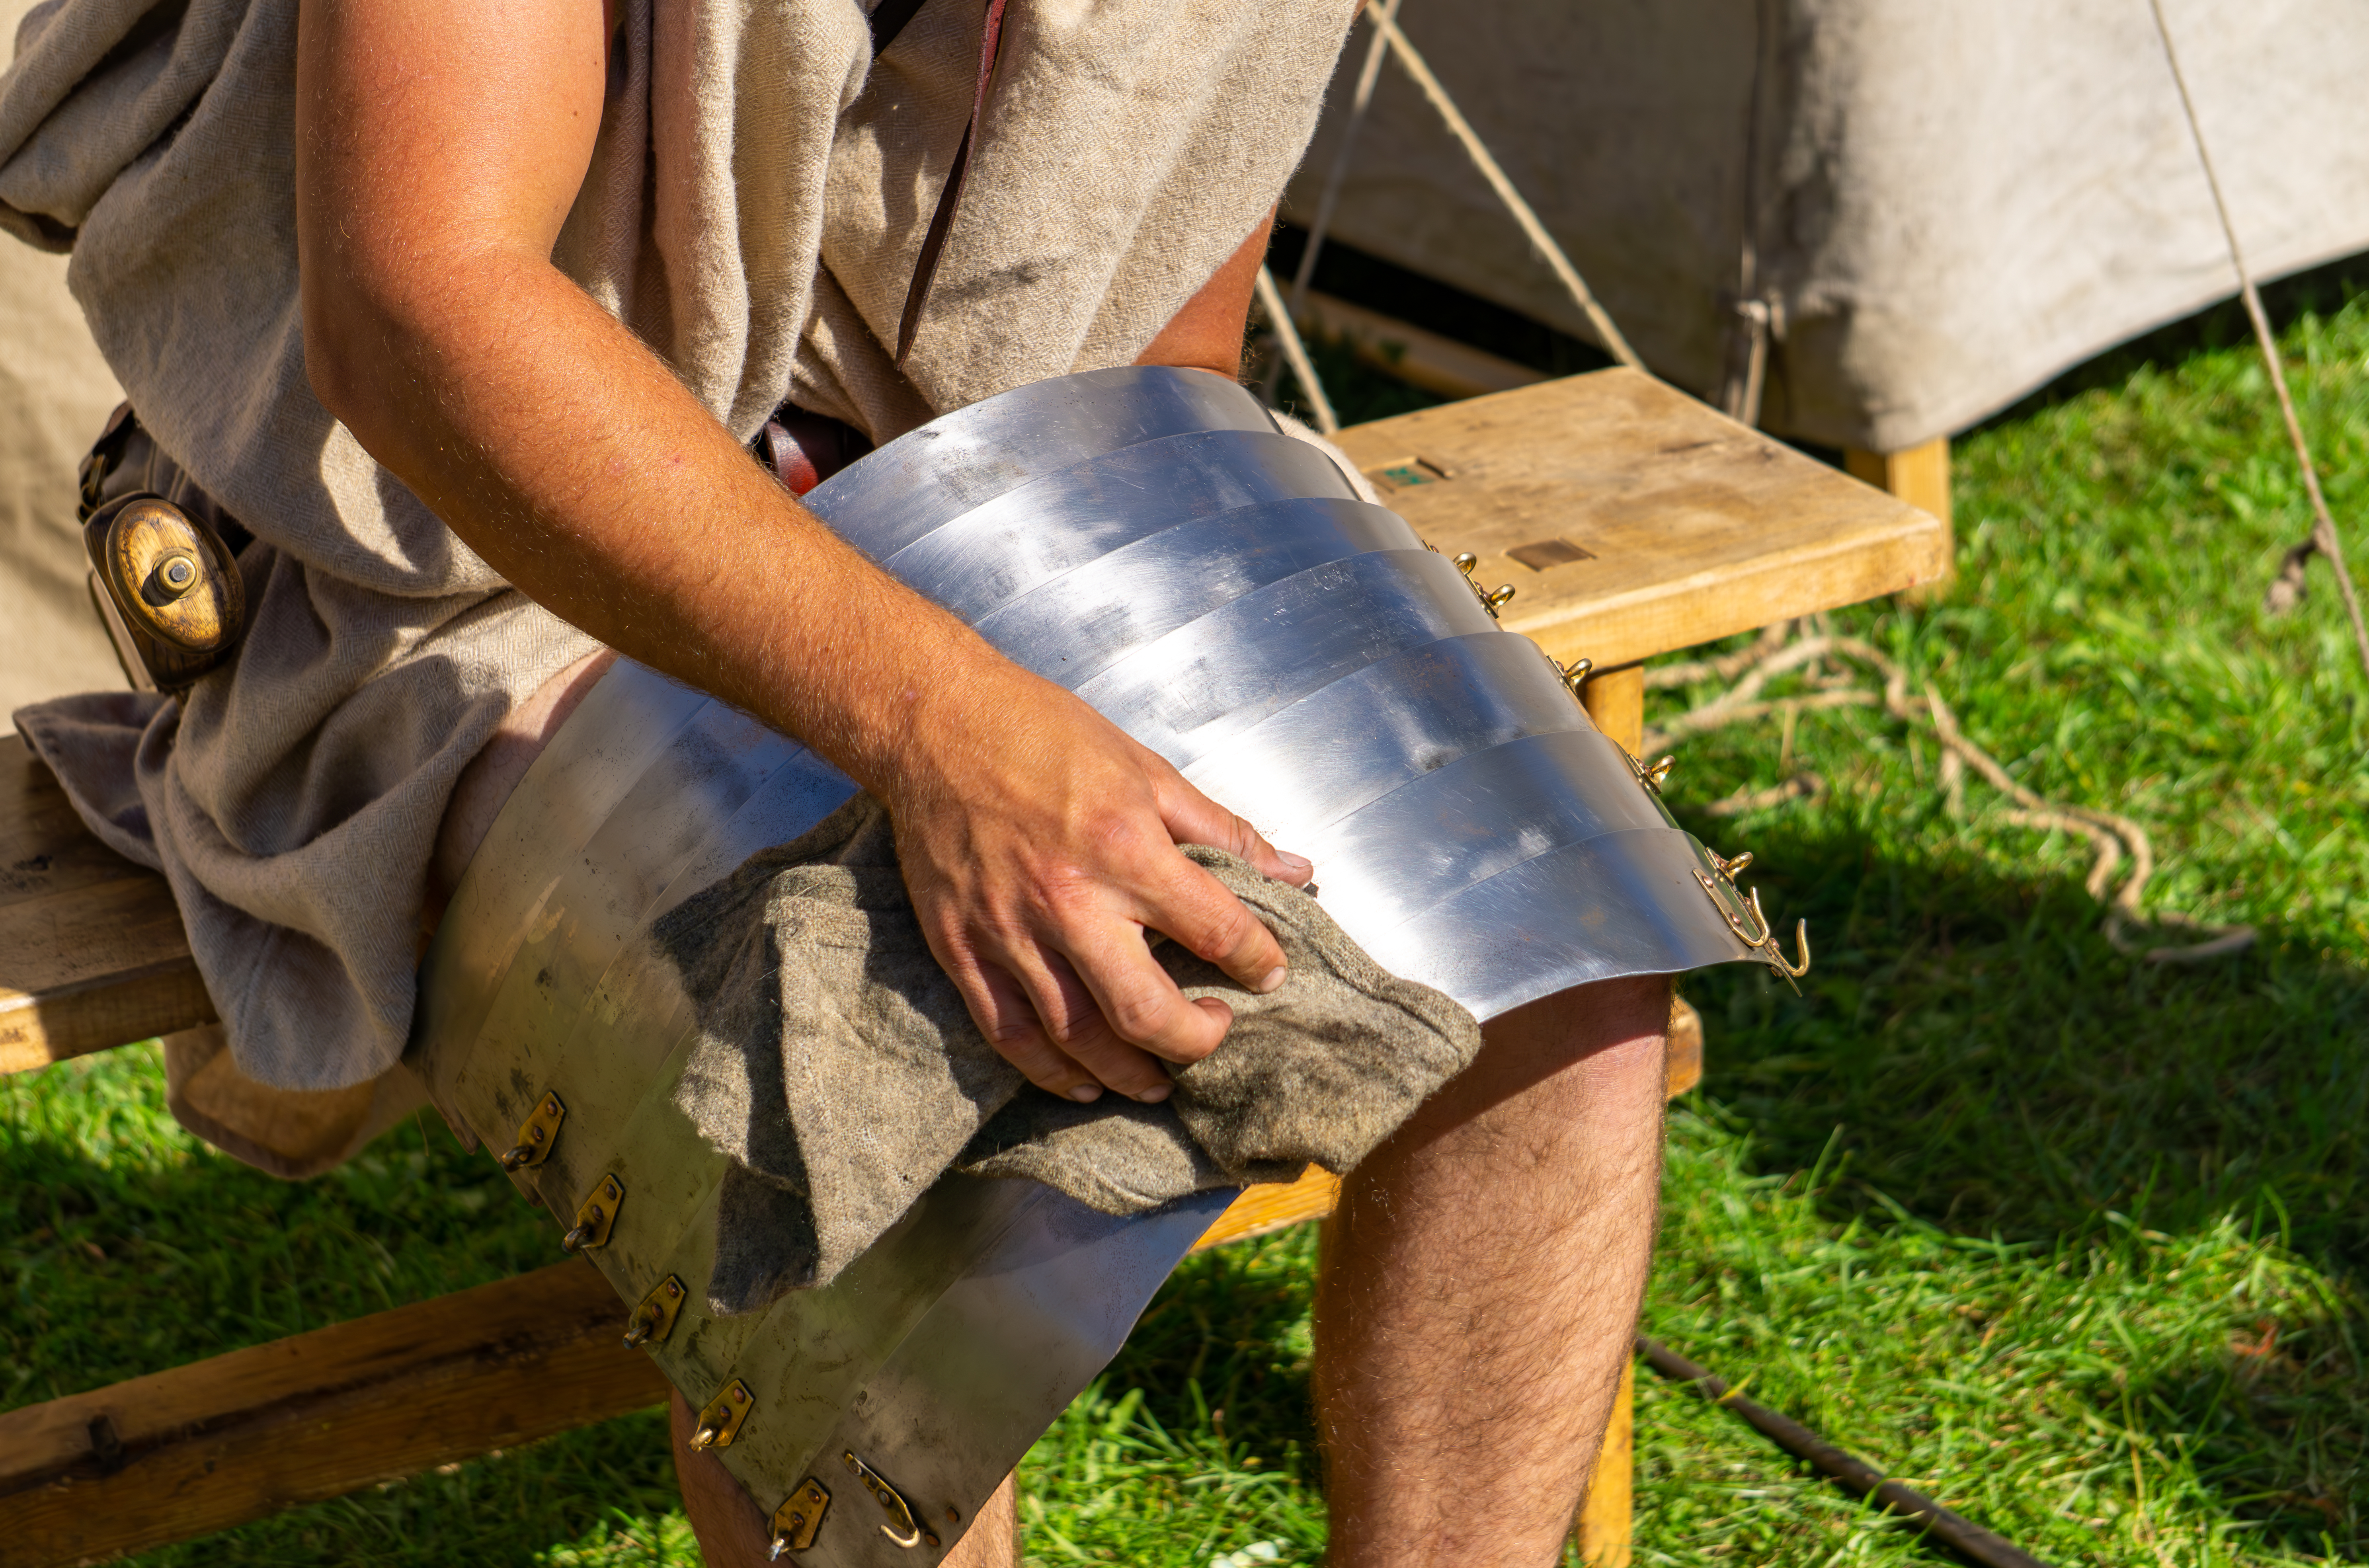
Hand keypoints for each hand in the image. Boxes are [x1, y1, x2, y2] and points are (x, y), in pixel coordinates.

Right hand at [880, 658, 1312, 1103]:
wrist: (935, 725)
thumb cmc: (1042, 735)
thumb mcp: (1147, 770)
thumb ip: (1222, 831)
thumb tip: (1295, 872)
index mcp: (1124, 848)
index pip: (1215, 929)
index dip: (1257, 960)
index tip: (1269, 972)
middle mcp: (1069, 901)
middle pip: (1144, 1011)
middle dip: (1194, 1040)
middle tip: (1215, 1031)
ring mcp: (1010, 932)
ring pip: (1076, 1037)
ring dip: (1128, 1073)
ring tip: (1159, 1078)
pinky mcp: (961, 948)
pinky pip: (1009, 1033)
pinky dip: (1051, 1071)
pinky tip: (1084, 1083)